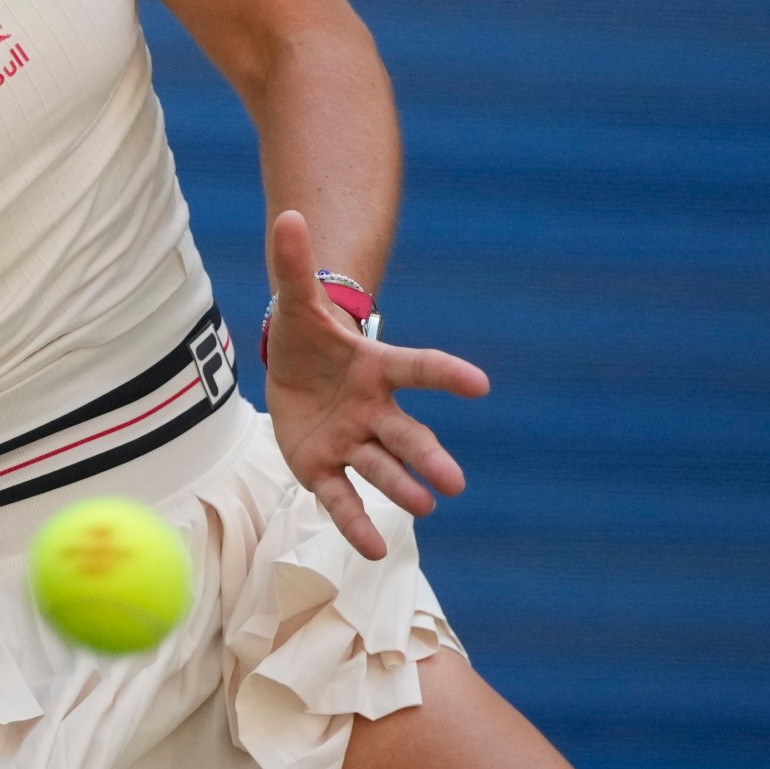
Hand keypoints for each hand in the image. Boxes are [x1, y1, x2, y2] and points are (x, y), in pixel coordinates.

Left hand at [263, 209, 489, 559]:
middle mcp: (374, 410)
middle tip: (453, 481)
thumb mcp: (294, 302)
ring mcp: (352, 441)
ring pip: (381, 468)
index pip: (419, 368)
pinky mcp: (324, 468)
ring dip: (400, 488)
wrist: (294, 373)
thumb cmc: (307, 336)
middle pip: (407, 434)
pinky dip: (356, 524)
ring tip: (425, 506)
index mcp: (376, 367)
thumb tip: (289, 215)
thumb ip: (294, 264)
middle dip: (428, 457)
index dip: (447, 375)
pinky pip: (342, 498)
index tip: (480, 384)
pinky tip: (371, 552)